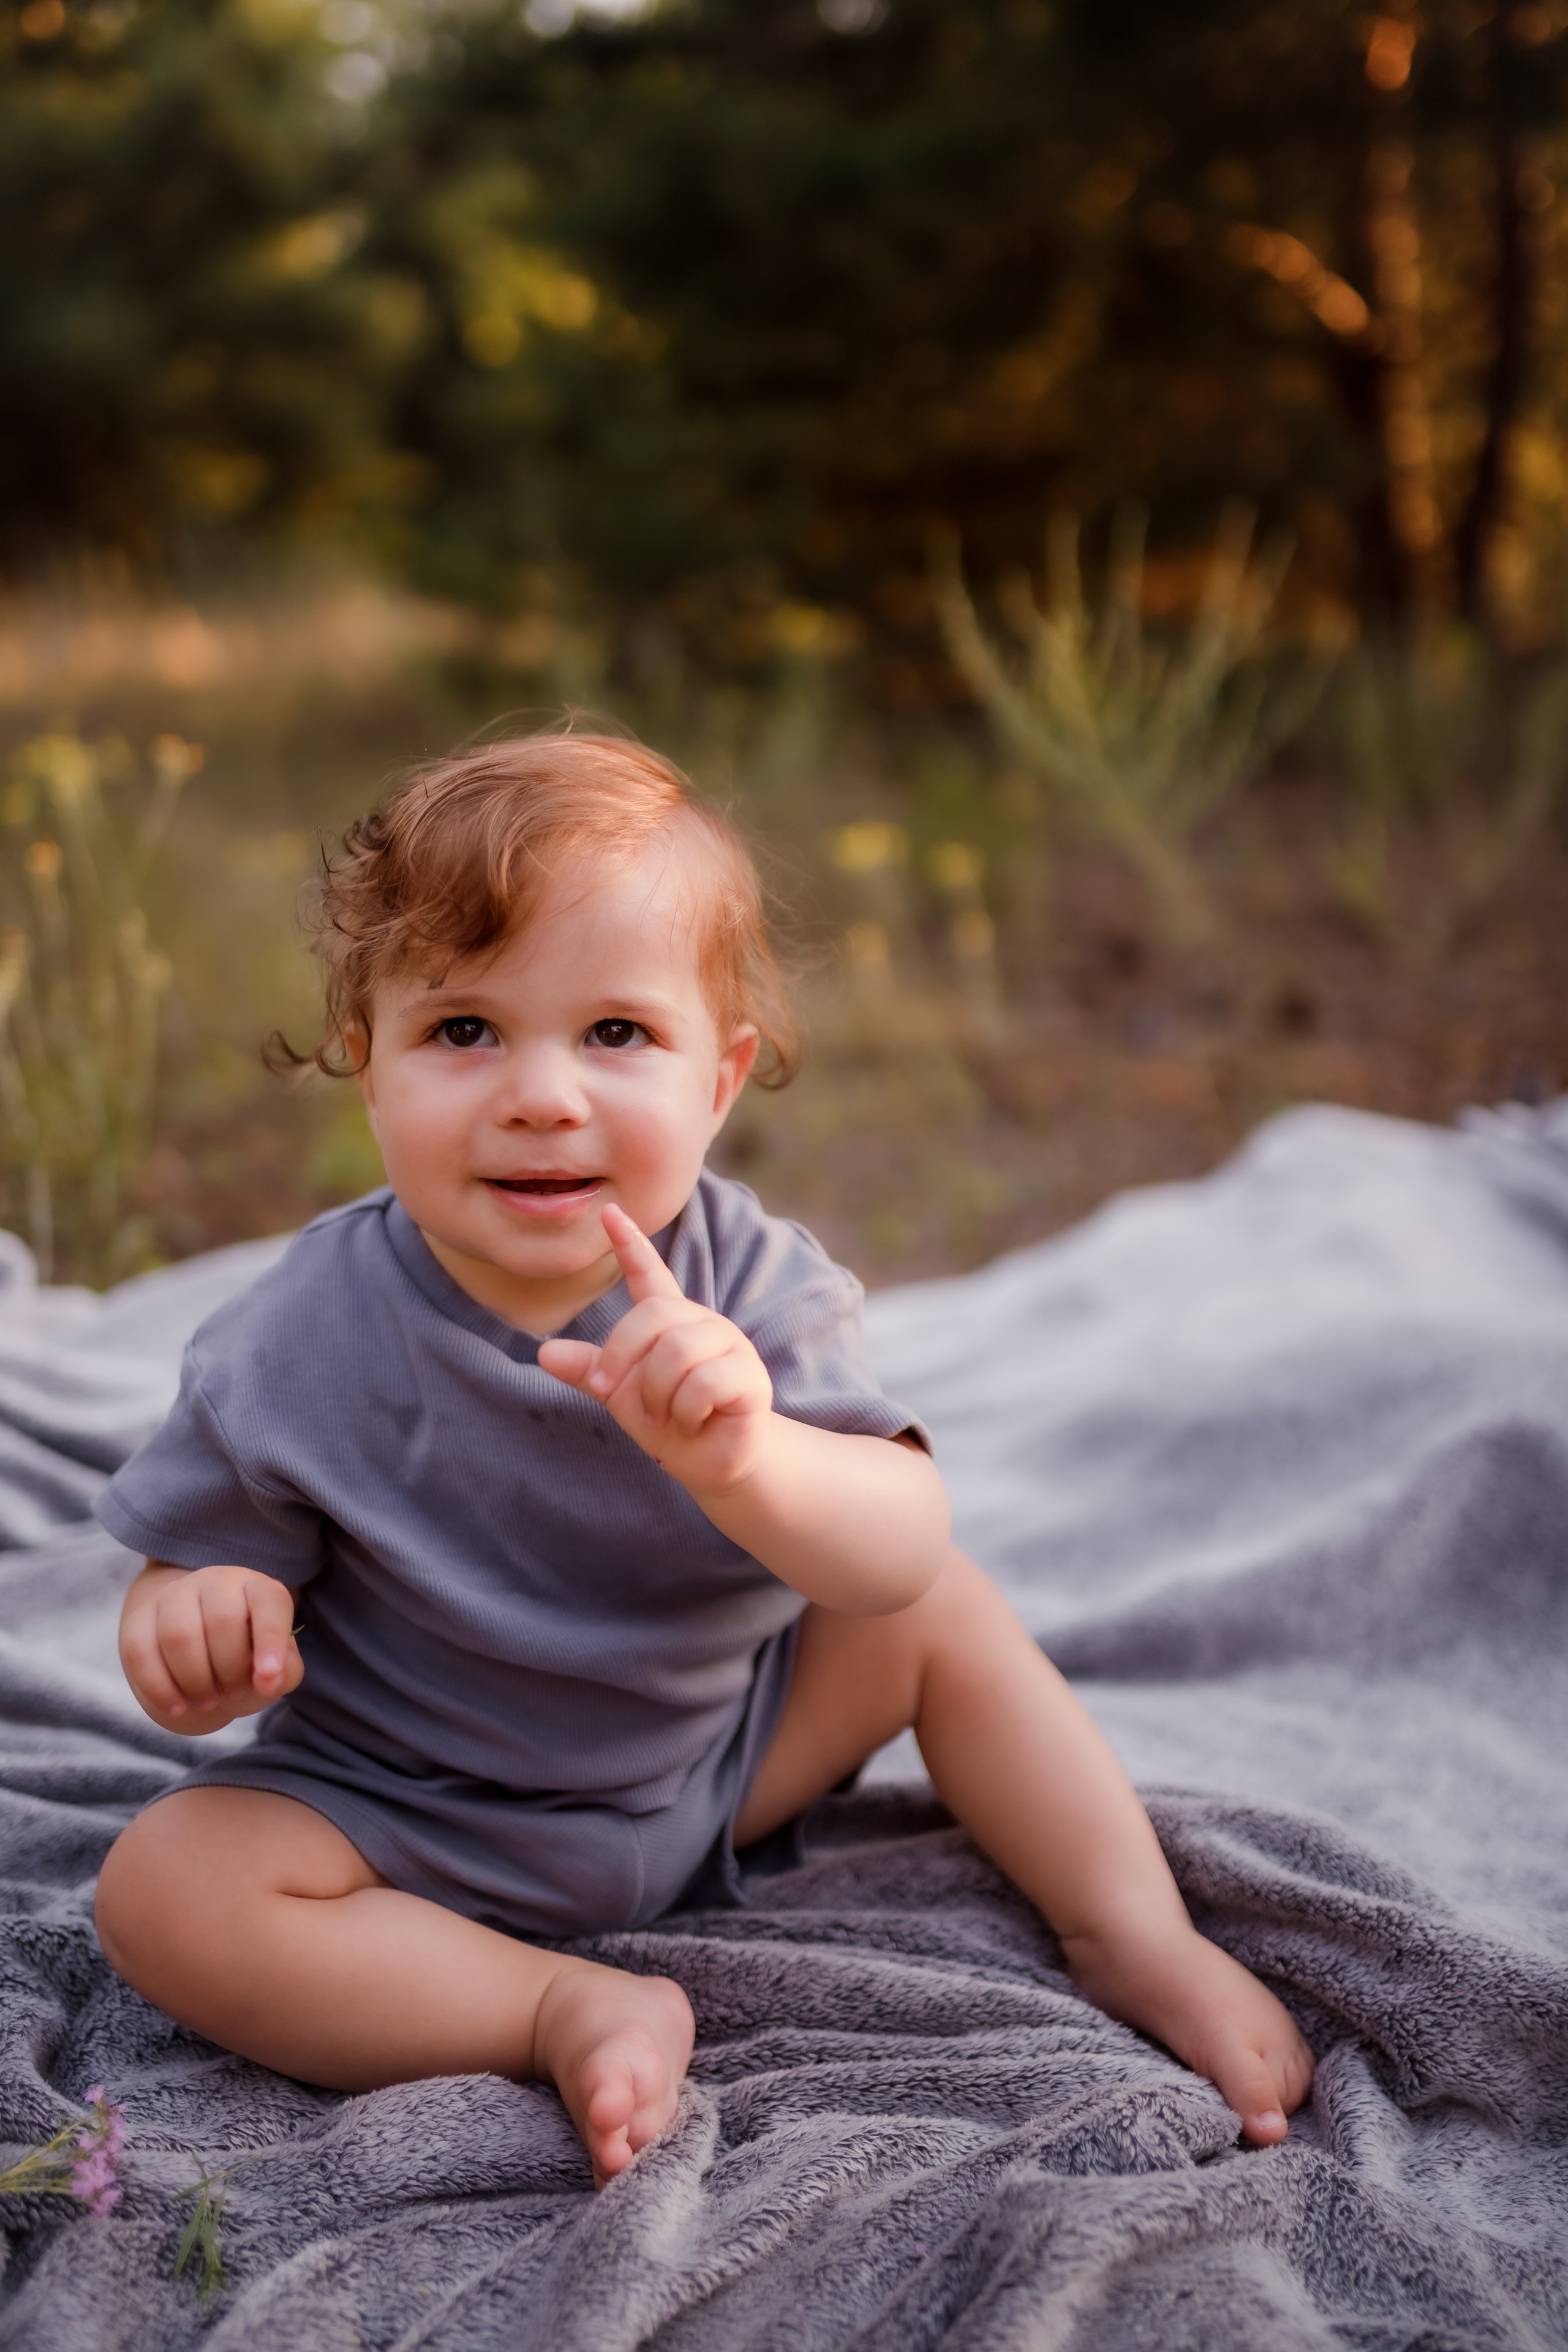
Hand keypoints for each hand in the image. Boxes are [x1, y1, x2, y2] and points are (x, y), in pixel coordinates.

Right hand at [119, 1561, 303, 1735]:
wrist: (199, 1659)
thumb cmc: (246, 1661)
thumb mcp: (275, 1669)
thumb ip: (285, 1672)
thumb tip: (270, 1679)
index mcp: (257, 1589)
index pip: (269, 1601)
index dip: (271, 1638)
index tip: (269, 1677)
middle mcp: (217, 1582)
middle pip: (222, 1621)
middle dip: (230, 1670)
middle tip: (233, 1692)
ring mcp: (174, 1596)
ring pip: (178, 1635)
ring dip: (195, 1681)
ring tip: (208, 1700)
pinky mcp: (139, 1620)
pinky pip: (141, 1653)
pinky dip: (160, 1689)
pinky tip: (177, 1707)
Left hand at [538, 1203, 773, 1497]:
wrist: (712, 1466)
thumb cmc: (669, 1425)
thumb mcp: (622, 1396)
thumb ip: (590, 1371)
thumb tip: (543, 1353)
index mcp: (670, 1323)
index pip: (650, 1275)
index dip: (631, 1244)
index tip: (610, 1213)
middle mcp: (702, 1325)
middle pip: (653, 1316)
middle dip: (622, 1357)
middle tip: (613, 1393)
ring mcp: (730, 1346)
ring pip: (676, 1351)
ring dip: (656, 1395)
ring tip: (664, 1416)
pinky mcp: (750, 1376)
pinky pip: (703, 1383)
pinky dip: (685, 1412)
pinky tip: (693, 1421)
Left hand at [1062, 1919, 1313, 2145]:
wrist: (1127, 1944)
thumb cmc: (1182, 1987)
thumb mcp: (1223, 2043)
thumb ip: (1251, 2089)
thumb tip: (1275, 2137)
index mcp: (1290, 2055)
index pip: (1285, 2123)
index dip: (1259, 2136)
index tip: (1232, 2147)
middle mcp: (1268, 2055)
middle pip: (1260, 2118)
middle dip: (1237, 2126)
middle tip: (1205, 2131)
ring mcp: (1232, 2051)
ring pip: (1230, 2107)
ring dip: (1212, 2114)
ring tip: (1188, 2113)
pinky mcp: (1198, 2050)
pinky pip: (1205, 2093)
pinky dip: (1193, 2099)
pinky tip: (1178, 2097)